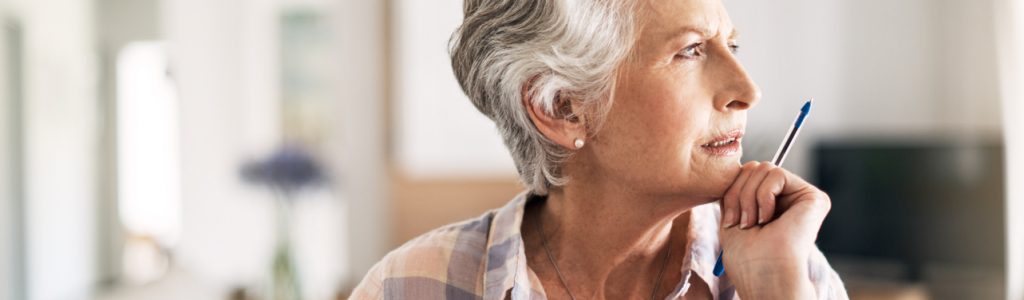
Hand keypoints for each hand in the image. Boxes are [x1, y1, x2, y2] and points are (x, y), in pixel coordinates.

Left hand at [718, 161, 831, 298]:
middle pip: (754, 167)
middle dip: (739, 194)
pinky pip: (777, 173)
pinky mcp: (815, 198)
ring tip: (755, 223)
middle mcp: (790, 200)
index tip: (732, 222)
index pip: (746, 175)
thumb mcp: (733, 214)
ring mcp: (803, 199)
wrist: (764, 273)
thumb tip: (744, 166)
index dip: (732, 192)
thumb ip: (738, 188)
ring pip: (764, 168)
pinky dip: (763, 196)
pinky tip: (769, 219)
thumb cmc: (747, 255)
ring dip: (749, 197)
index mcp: (772, 205)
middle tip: (743, 223)